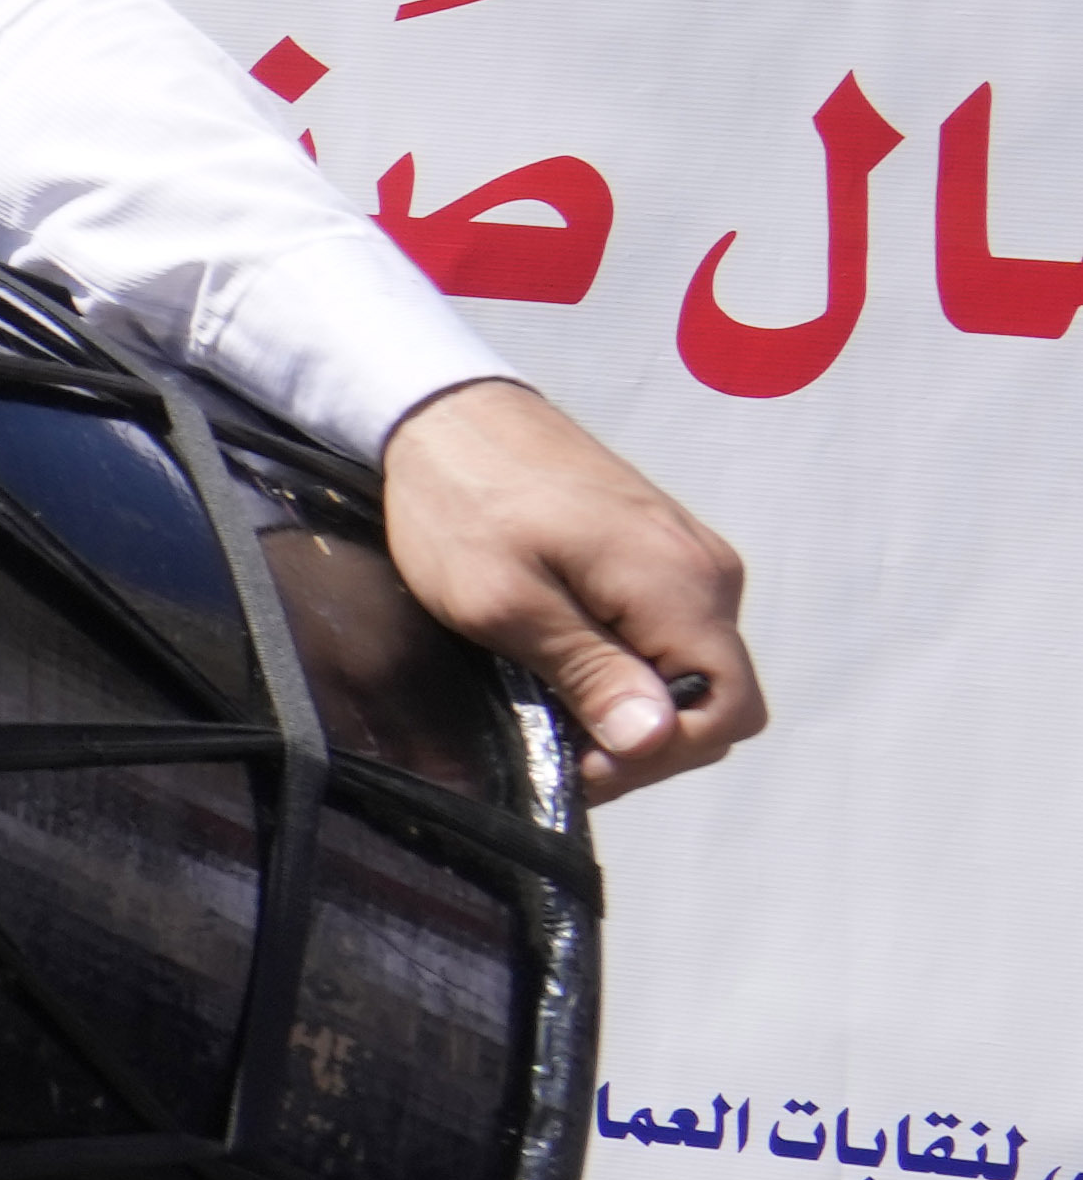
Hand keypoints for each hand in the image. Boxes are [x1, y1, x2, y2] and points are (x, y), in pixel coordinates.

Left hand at [378, 379, 762, 798]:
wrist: (451, 414)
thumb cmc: (466, 503)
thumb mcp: (506, 603)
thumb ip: (588, 671)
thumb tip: (652, 739)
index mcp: (683, 587)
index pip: (729, 713)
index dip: (660, 757)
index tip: (582, 765)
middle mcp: (709, 575)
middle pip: (717, 701)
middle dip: (646, 741)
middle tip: (561, 749)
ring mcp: (690, 562)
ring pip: (691, 673)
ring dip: (633, 707)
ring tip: (555, 710)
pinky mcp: (662, 556)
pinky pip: (669, 637)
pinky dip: (629, 669)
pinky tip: (565, 670)